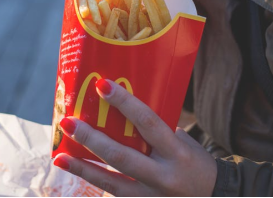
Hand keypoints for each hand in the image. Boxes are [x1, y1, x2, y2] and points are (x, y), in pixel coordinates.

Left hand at [53, 79, 216, 195]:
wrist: (213, 197)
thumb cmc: (195, 163)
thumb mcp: (183, 142)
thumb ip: (156, 130)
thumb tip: (123, 108)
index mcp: (177, 152)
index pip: (148, 123)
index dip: (125, 103)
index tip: (102, 85)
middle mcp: (163, 176)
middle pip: (121, 157)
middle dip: (91, 139)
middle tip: (68, 123)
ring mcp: (151, 197)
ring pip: (111, 183)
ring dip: (82, 168)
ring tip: (59, 157)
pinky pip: (114, 195)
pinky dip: (94, 183)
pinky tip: (76, 172)